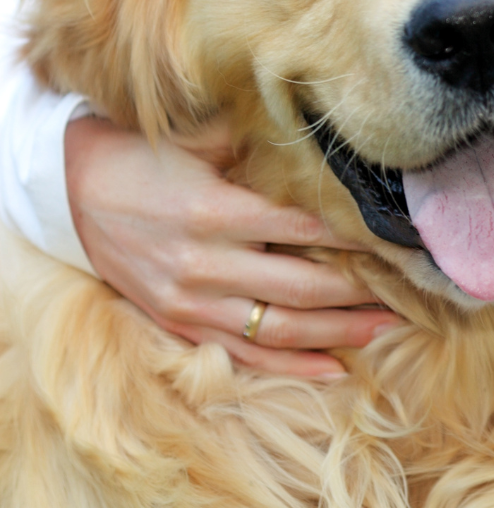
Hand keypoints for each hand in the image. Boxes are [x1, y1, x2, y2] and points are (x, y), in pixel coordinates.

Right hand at [65, 115, 400, 377]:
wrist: (71, 192)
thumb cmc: (147, 157)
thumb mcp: (201, 139)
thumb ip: (260, 146)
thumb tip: (329, 145)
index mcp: (215, 213)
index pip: (306, 231)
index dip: (358, 238)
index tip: (399, 239)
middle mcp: (204, 264)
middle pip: (302, 288)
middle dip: (362, 293)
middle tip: (409, 291)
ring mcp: (190, 301)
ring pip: (280, 330)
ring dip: (339, 332)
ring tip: (387, 326)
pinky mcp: (178, 324)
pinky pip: (243, 355)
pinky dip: (293, 365)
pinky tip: (337, 368)